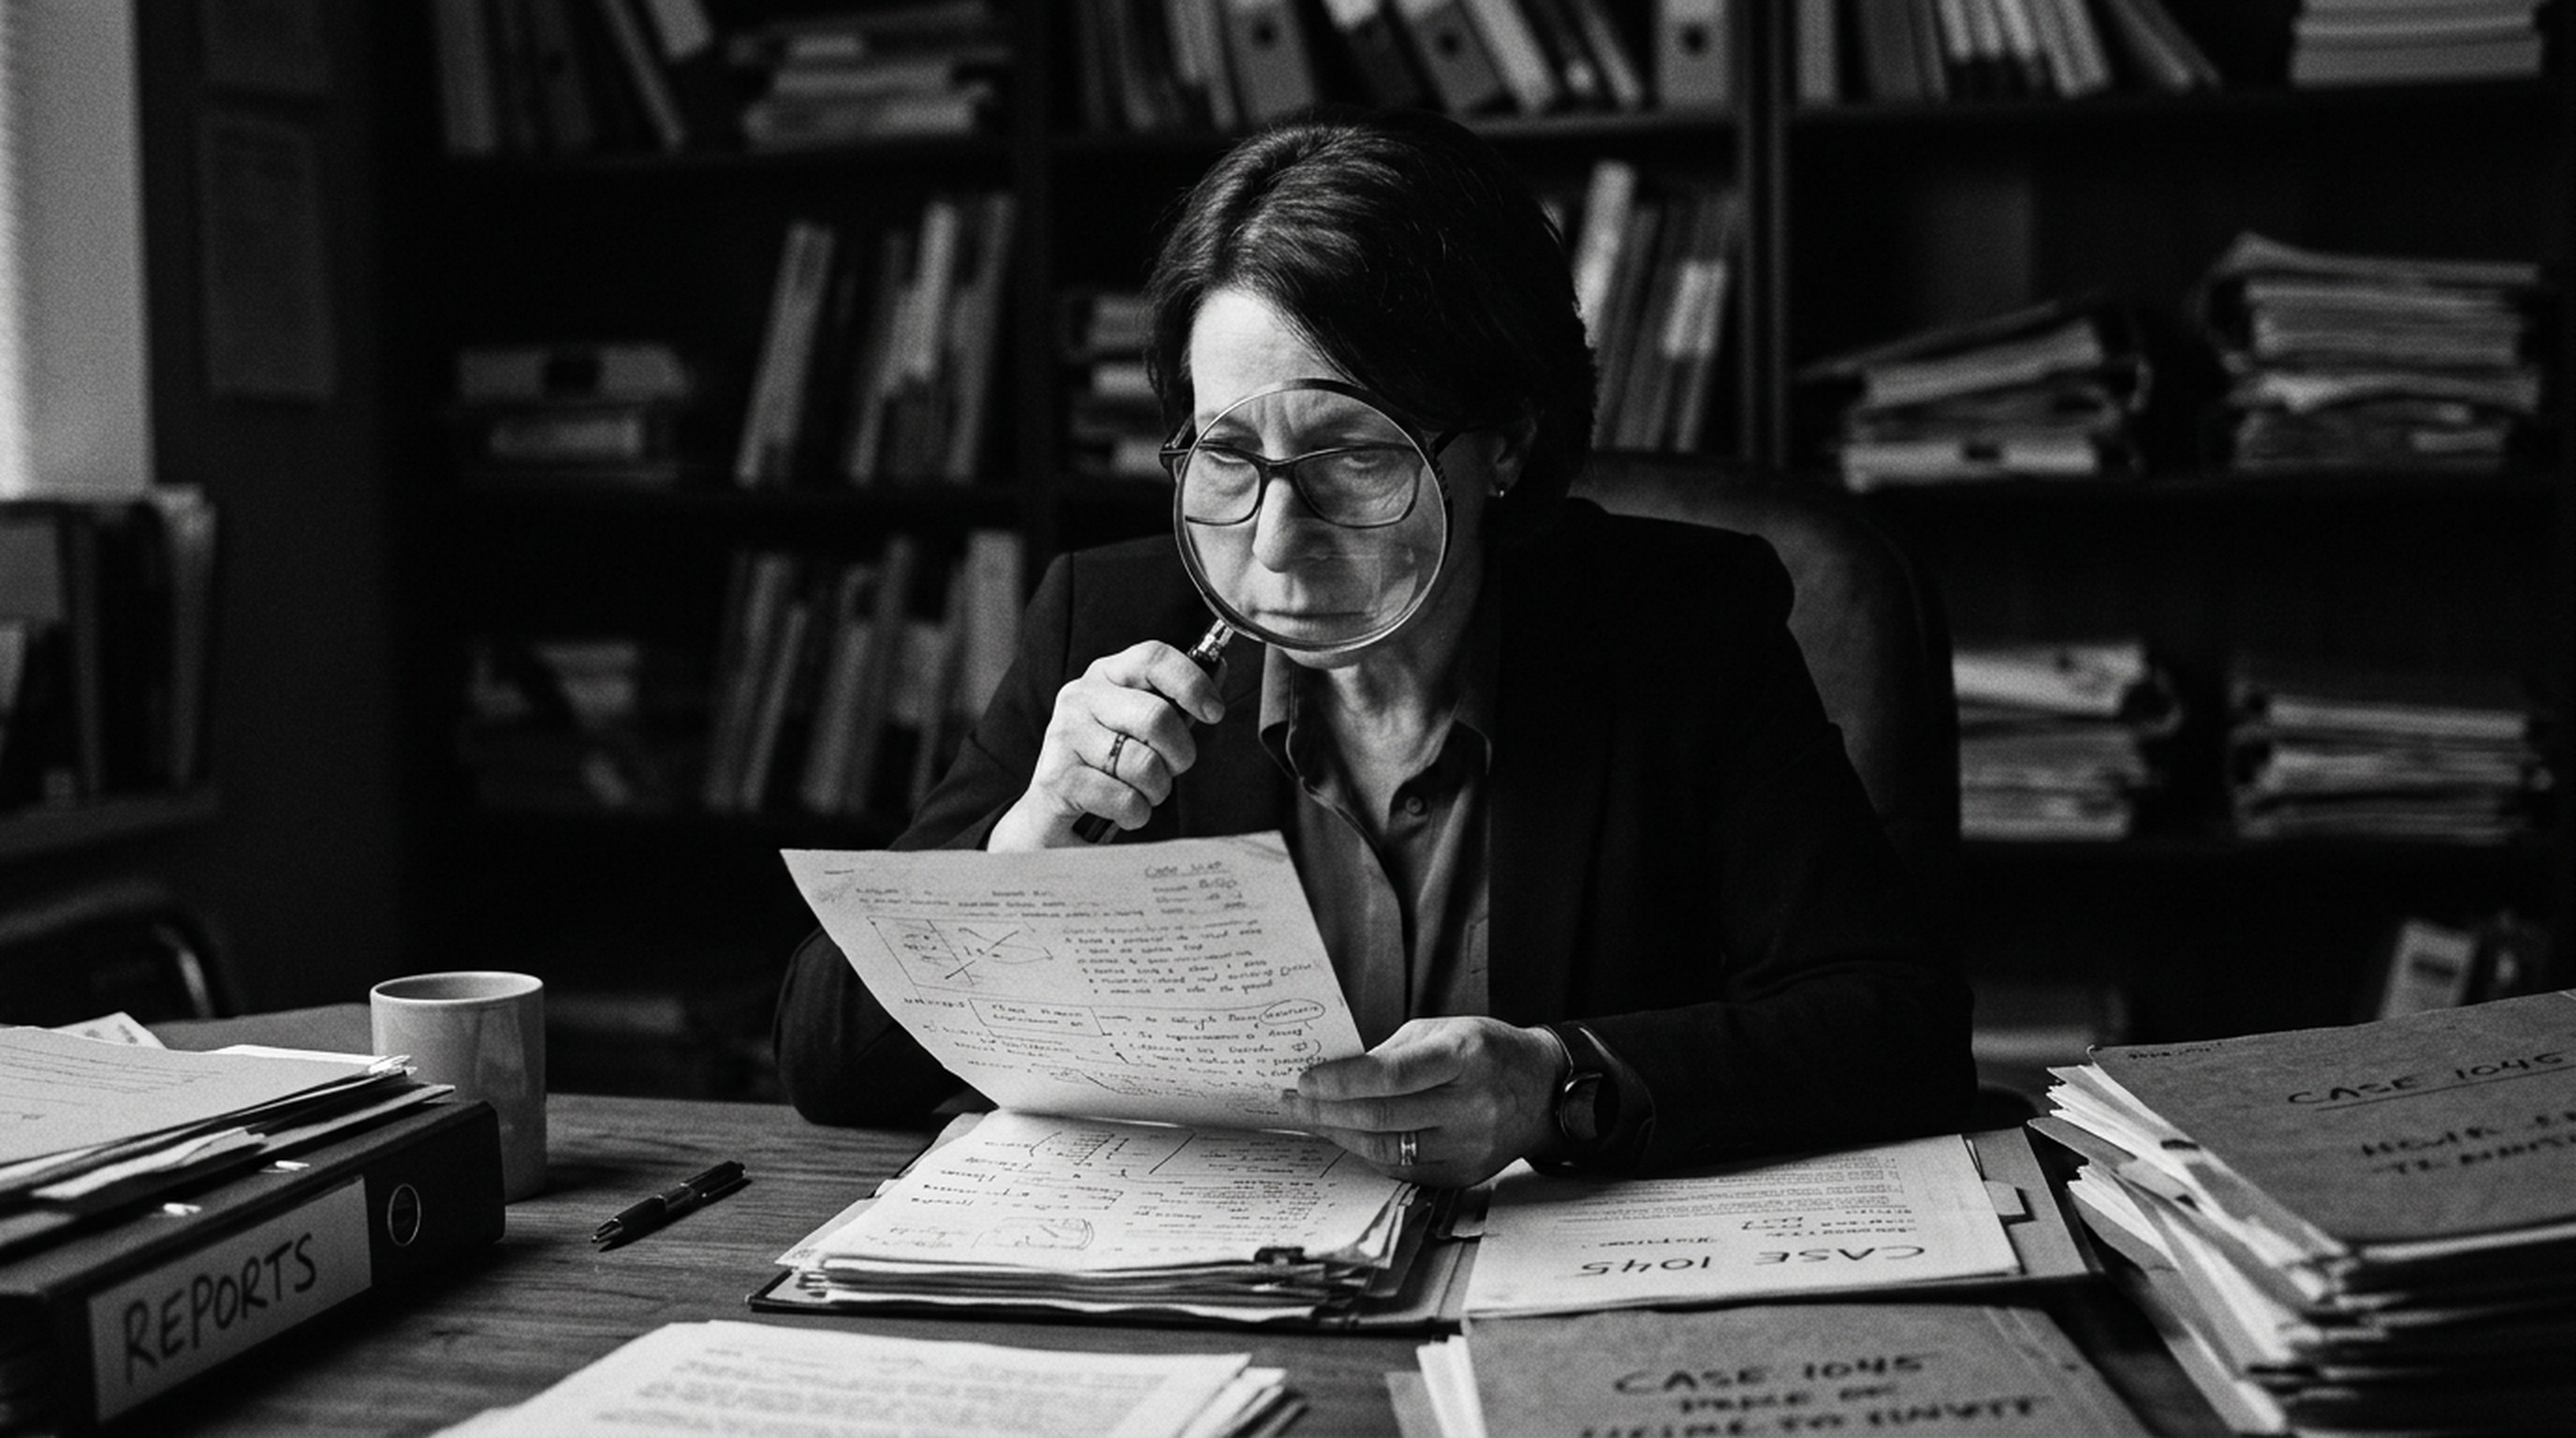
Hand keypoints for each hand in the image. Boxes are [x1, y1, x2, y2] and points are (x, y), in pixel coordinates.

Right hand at [989, 640, 1225, 848]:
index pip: (1153, 657)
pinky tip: (1123, 812)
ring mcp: (1064, 735)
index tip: (1213, 712)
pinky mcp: (1057, 778)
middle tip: (1171, 770)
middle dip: (1179, 755)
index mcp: (1105, 676)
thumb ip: (1175, 701)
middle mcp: (1080, 696)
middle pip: (1156, 717)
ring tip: (1141, 793)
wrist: (1051, 818)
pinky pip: (1124, 798)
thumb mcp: (1141, 729)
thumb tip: (1218, 667)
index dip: (1192, 682)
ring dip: (1156, 790)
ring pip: (1143, 763)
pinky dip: (1135, 814)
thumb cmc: (1107, 768)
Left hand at [1279, 1018, 1561, 1187]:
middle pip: (1383, 1117)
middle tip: (1294, 1103)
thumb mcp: (1443, 1031)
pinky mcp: (1465, 1174)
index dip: (1342, 1081)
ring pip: (1387, 1149)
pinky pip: (1403, 1169)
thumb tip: (1334, 1075)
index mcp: (1465, 1056)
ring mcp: (1470, 1146)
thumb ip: (1391, 1053)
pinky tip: (1347, 1137)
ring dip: (1340, 1135)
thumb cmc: (1486, 1051)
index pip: (1393, 1076)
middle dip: (1327, 1111)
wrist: (1543, 1090)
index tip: (1305, 1080)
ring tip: (1312, 1120)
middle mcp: (1471, 1105)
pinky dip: (1369, 1153)